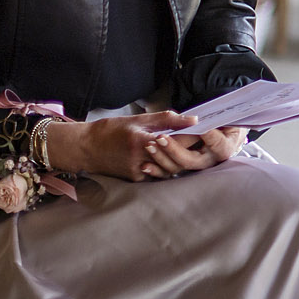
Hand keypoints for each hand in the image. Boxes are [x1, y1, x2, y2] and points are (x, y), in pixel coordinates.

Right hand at [51, 112, 242, 180]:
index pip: (178, 141)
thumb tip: (193, 118)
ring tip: (199, 150)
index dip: (197, 137)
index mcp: (143, 142)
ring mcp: (139, 172)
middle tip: (212, 142)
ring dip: (183, 160)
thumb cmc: (111, 130)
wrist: (85, 147)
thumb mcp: (138, 120)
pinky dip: (169, 167)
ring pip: (171, 170)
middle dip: (194, 150)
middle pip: (178, 158)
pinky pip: (160, 174)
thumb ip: (167, 119)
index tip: (211, 131)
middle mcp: (142, 160)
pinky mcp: (137, 179)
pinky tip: (178, 159)